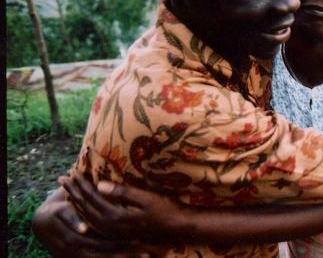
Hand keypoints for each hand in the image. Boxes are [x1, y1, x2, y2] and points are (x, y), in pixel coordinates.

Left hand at [60, 174, 187, 243]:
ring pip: (87, 216)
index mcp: (115, 216)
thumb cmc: (165, 209)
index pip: (92, 197)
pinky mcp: (117, 233)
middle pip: (85, 207)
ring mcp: (113, 231)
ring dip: (77, 201)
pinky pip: (94, 222)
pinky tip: (83, 207)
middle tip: (62, 179)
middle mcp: (111, 226)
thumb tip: (99, 184)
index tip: (71, 173)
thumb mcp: (146, 198)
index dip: (81, 184)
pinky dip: (85, 212)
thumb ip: (122, 193)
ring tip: (70, 190)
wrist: (177, 228)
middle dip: (74, 192)